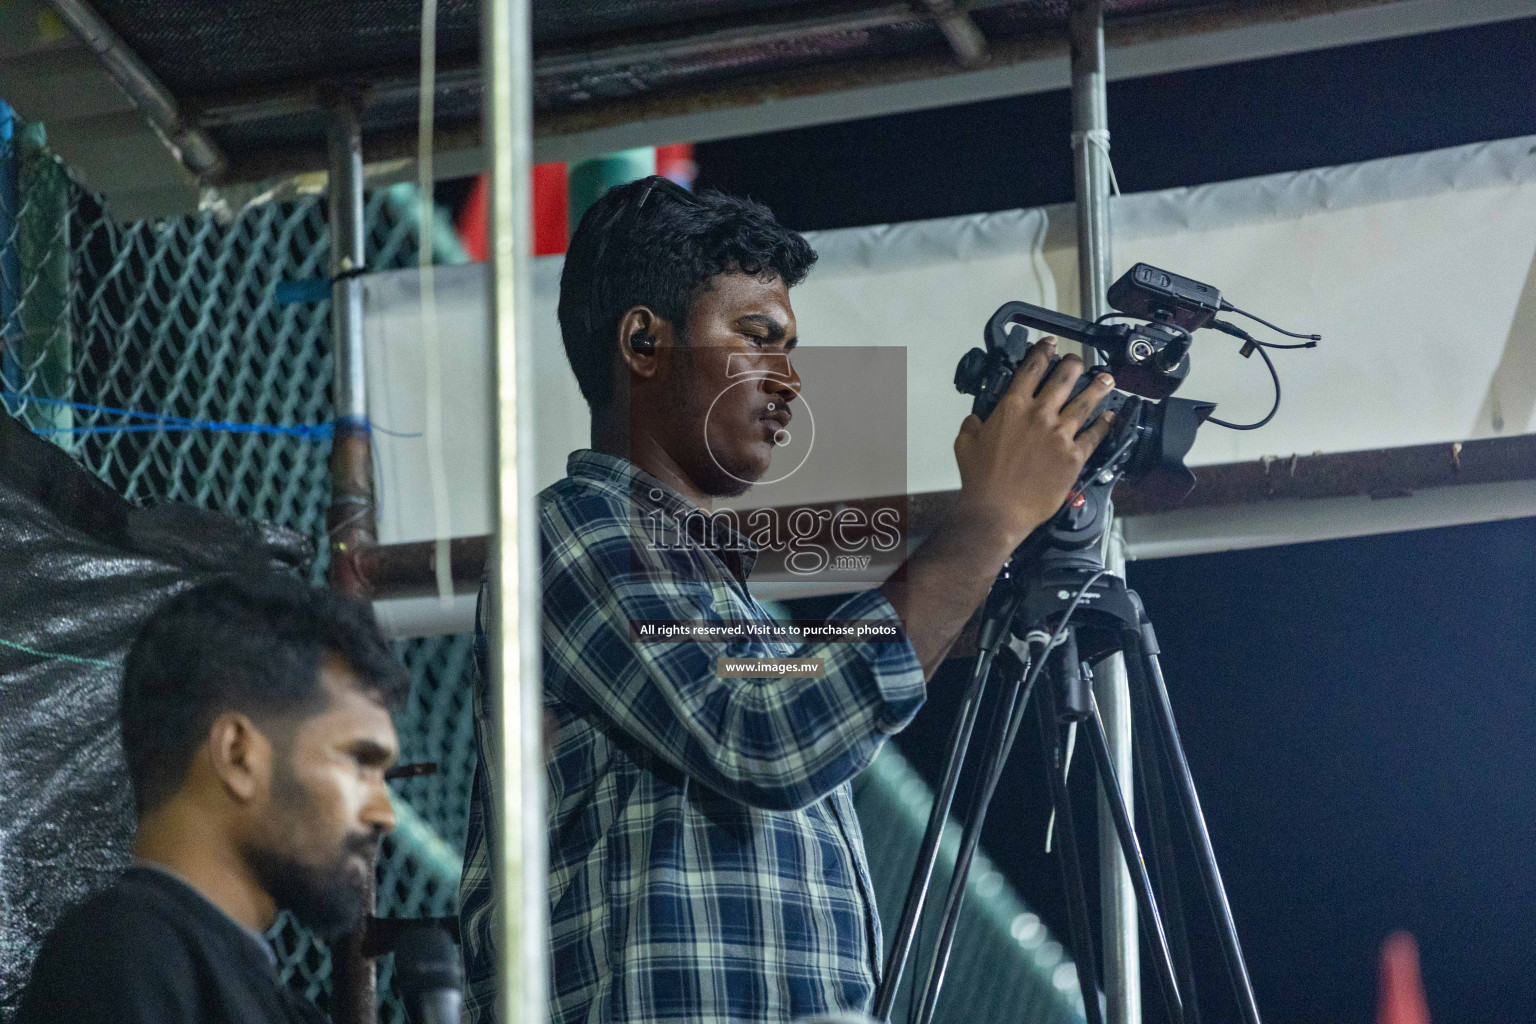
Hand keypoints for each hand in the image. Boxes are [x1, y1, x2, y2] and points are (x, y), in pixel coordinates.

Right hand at [951, 337, 1115, 551]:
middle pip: (1064, 378)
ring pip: (1085, 402)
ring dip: (1098, 387)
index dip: (1042, 352)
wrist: (997, 511)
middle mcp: (1039, 415)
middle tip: (1079, 361)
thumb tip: (976, 418)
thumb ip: (971, 425)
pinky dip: (1105, 424)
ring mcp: (1059, 434)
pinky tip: (1110, 417)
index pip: (1031, 370)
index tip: (1050, 344)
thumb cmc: (980, 481)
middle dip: (1074, 364)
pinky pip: (1095, 434)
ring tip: (1106, 379)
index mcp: (1011, 408)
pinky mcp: (1074, 456)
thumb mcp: (965, 445)